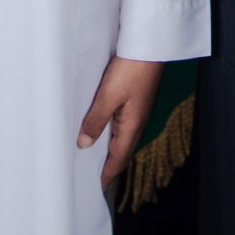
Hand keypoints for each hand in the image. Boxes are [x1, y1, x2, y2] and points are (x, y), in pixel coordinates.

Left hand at [79, 56, 162, 186]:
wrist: (150, 45)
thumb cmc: (131, 70)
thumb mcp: (108, 96)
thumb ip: (96, 121)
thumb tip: (84, 144)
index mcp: (132, 127)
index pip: (118, 160)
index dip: (106, 175)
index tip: (94, 189)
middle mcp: (136, 123)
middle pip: (120, 152)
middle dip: (107, 166)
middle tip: (89, 177)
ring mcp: (136, 112)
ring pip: (120, 138)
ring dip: (107, 149)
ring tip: (89, 157)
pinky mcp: (134, 100)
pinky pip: (120, 124)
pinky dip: (109, 133)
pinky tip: (98, 129)